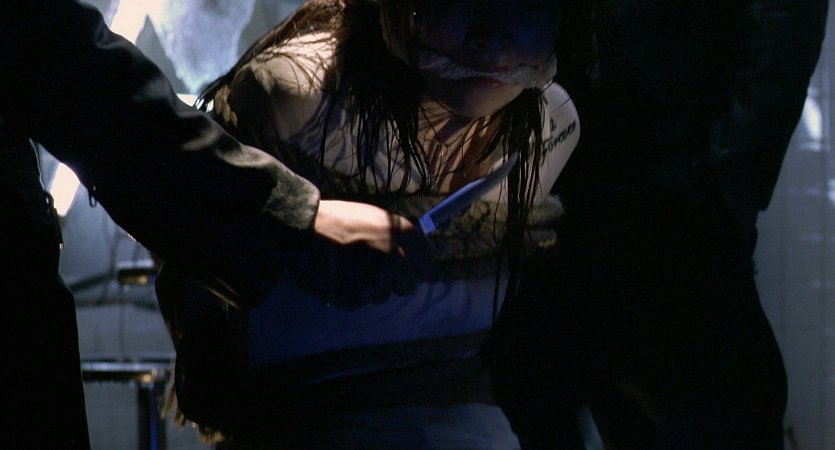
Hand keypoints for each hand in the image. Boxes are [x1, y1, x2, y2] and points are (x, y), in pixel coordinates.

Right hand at [292, 199, 434, 307]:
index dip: (424, 271)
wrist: (303, 230)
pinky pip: (362, 301)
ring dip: (375, 288)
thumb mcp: (376, 218)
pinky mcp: (355, 299)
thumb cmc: (339, 220)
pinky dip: (354, 293)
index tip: (422, 276)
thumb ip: (400, 238)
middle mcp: (396, 260)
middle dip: (397, 281)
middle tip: (379, 271)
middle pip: (408, 286)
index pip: (428, 266)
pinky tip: (341, 277)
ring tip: (353, 271)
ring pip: (384, 296)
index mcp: (403, 236)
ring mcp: (376, 282)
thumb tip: (419, 259)